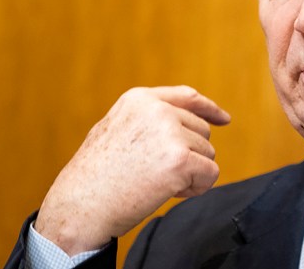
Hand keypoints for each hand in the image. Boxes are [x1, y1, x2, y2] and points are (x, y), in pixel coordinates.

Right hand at [34, 86, 230, 254]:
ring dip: (190, 173)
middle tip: (154, 173)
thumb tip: (183, 124)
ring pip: (208, 153)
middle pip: (202, 131)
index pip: (188, 97)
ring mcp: (170, 133)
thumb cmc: (94, 177)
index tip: (224, 119)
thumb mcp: (116, 130)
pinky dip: (196, 188)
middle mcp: (158, 110)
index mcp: (141, 99)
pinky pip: (210, 174)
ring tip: (154, 182)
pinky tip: (168, 192)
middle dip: (189, 155)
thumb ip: (148, 120)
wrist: (80, 206)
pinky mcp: (181, 160)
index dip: (209, 109)